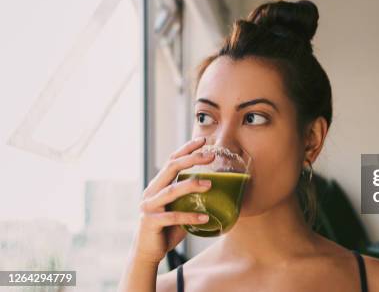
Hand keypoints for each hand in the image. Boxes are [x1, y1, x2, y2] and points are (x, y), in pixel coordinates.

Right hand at [129, 137, 214, 263]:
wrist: (148, 252)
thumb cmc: (167, 229)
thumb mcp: (179, 209)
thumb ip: (189, 198)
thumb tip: (216, 189)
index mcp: (158, 186)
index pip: (172, 161)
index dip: (186, 149)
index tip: (202, 141)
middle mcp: (151, 192)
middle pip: (171, 168)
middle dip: (191, 159)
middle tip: (211, 155)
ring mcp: (149, 206)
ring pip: (172, 190)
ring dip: (192, 185)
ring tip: (210, 185)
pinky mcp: (151, 222)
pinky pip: (173, 216)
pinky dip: (190, 217)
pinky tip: (205, 217)